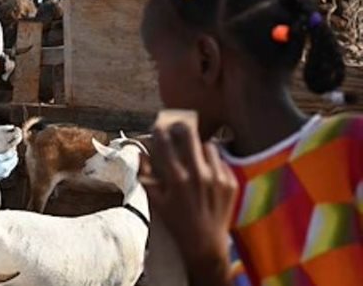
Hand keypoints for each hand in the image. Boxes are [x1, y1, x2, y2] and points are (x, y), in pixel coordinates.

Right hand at [139, 123, 238, 285]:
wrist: (205, 244)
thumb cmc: (176, 223)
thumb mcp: (156, 201)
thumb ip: (146, 176)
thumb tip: (140, 155)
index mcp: (177, 179)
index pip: (166, 144)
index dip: (160, 132)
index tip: (158, 128)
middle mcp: (199, 175)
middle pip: (190, 136)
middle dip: (181, 128)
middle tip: (178, 128)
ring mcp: (218, 178)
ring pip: (209, 146)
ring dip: (200, 149)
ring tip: (195, 157)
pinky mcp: (231, 183)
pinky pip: (222, 162)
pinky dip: (214, 164)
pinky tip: (208, 175)